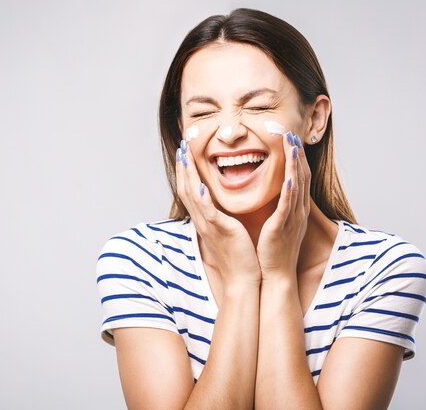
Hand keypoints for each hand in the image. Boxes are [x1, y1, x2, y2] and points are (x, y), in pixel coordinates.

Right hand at [176, 141, 260, 287]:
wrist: (243, 279)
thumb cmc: (239, 255)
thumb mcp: (227, 231)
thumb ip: (222, 216)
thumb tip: (222, 204)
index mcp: (205, 220)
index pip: (190, 191)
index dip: (186, 171)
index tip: (185, 153)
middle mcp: (202, 221)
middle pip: (186, 189)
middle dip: (183, 167)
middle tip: (182, 146)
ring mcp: (209, 226)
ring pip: (192, 196)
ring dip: (188, 175)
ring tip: (186, 156)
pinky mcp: (221, 231)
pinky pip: (208, 212)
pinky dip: (203, 197)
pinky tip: (201, 185)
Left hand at [256, 132, 310, 278]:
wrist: (275, 275)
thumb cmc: (273, 250)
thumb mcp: (279, 222)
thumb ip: (279, 206)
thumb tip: (275, 190)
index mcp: (295, 208)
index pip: (298, 176)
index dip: (295, 156)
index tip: (288, 137)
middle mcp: (298, 210)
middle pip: (301, 175)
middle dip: (296, 153)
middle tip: (290, 132)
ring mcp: (292, 218)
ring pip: (298, 186)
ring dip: (295, 164)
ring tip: (292, 144)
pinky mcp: (283, 228)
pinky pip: (288, 207)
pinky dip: (291, 191)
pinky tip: (290, 177)